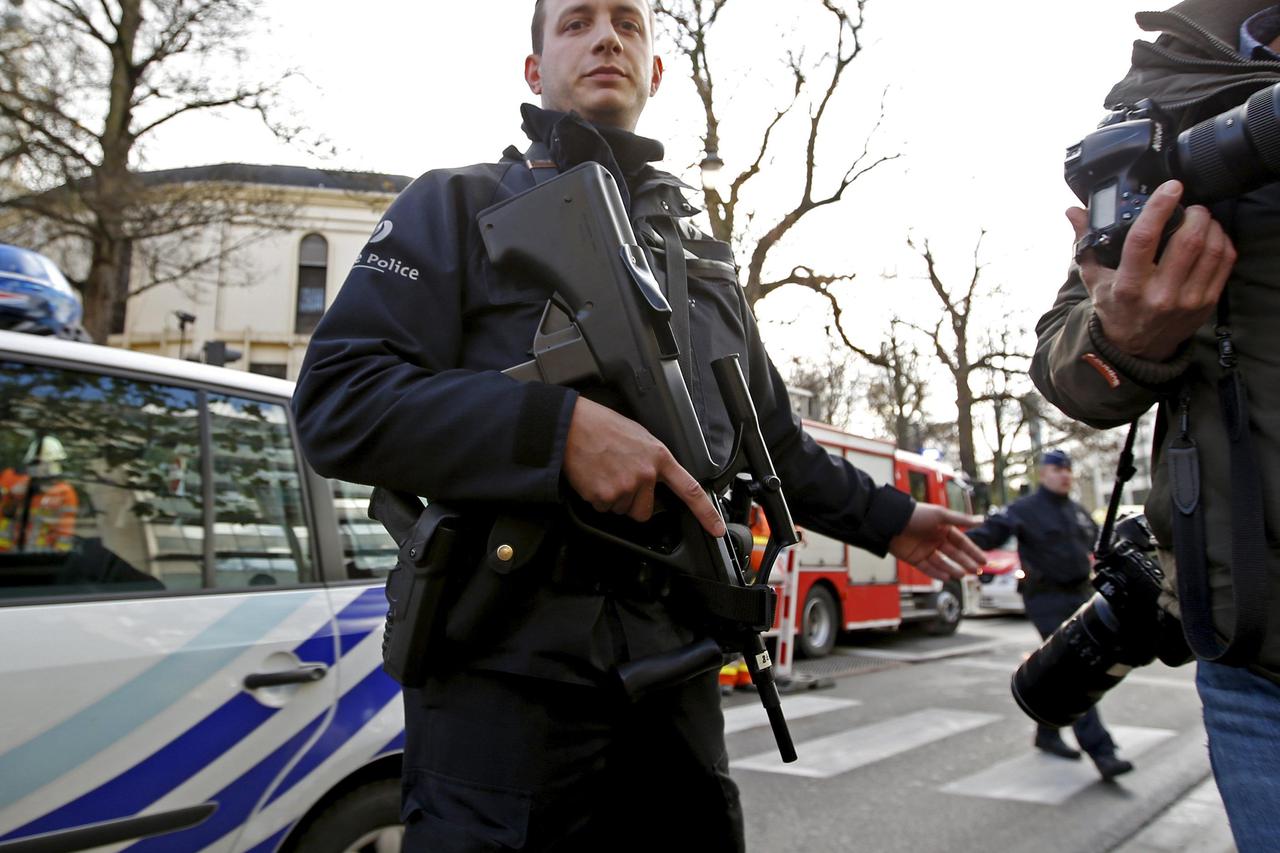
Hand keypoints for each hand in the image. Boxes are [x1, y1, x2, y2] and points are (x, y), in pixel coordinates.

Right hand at [562, 396, 725, 536]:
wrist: (574, 425)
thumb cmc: (604, 427)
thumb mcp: (640, 437)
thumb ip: (653, 460)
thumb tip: (657, 479)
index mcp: (659, 457)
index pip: (690, 490)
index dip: (706, 513)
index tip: (716, 529)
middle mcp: (645, 474)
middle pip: (645, 512)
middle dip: (634, 503)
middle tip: (620, 480)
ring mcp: (625, 486)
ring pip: (622, 510)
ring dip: (613, 498)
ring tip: (605, 472)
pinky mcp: (604, 495)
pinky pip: (603, 508)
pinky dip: (597, 498)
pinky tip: (594, 477)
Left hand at [889, 504, 985, 580]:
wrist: (891, 522)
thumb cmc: (916, 514)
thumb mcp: (940, 515)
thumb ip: (961, 520)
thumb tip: (981, 520)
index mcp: (942, 528)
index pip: (961, 542)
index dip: (972, 551)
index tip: (983, 560)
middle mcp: (934, 539)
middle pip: (953, 554)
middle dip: (965, 562)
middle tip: (976, 571)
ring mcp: (924, 549)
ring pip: (942, 563)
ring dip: (952, 569)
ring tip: (962, 575)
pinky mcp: (914, 558)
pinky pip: (928, 568)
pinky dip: (937, 573)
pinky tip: (947, 577)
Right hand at [1067, 179, 1235, 360]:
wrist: (1135, 348)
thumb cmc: (1115, 308)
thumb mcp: (1094, 279)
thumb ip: (1085, 242)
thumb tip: (1073, 212)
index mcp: (1128, 285)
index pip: (1144, 239)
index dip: (1159, 208)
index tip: (1170, 187)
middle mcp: (1159, 294)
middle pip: (1188, 241)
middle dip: (1194, 213)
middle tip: (1190, 205)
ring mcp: (1187, 300)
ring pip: (1211, 249)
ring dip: (1210, 225)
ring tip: (1201, 219)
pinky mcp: (1207, 303)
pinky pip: (1224, 262)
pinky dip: (1222, 241)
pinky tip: (1212, 236)